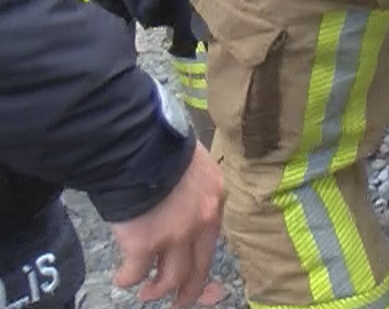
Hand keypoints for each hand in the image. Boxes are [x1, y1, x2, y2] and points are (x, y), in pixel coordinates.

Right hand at [110, 141, 224, 307]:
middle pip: (200, 266)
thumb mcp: (191, 163)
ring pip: (173, 277)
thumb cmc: (159, 147)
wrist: (136, 144)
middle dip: (190, 290)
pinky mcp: (146, 243)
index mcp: (216, 197)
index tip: (196, 273)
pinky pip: (137, 272)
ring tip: (147, 293)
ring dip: (158, 290)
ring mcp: (176, 234)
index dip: (201, 259)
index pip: (212, 238)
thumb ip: (192, 187)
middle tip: (181, 302)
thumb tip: (181, 202)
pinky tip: (122, 278)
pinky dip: (128, 278)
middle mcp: (203, 219)